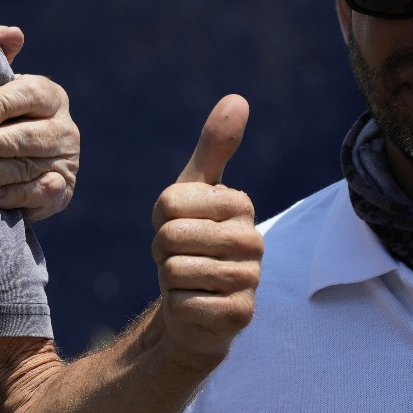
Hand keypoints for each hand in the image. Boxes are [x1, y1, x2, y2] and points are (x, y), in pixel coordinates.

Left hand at [0, 25, 78, 220]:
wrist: (5, 162)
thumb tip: (14, 34)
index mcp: (48, 95)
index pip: (28, 95)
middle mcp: (63, 127)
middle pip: (25, 136)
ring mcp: (65, 161)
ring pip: (25, 168)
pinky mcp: (60, 191)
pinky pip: (36, 196)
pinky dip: (12, 197)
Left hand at [150, 96, 258, 361]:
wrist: (197, 305)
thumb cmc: (192, 240)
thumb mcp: (193, 190)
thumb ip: (214, 147)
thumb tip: (238, 98)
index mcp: (239, 204)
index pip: (168, 202)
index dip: (160, 219)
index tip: (177, 226)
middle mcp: (253, 240)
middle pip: (171, 236)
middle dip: (162, 250)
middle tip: (179, 256)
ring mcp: (251, 280)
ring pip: (175, 270)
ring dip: (169, 278)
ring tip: (188, 278)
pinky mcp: (240, 315)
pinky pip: (183, 303)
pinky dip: (177, 306)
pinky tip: (195, 304)